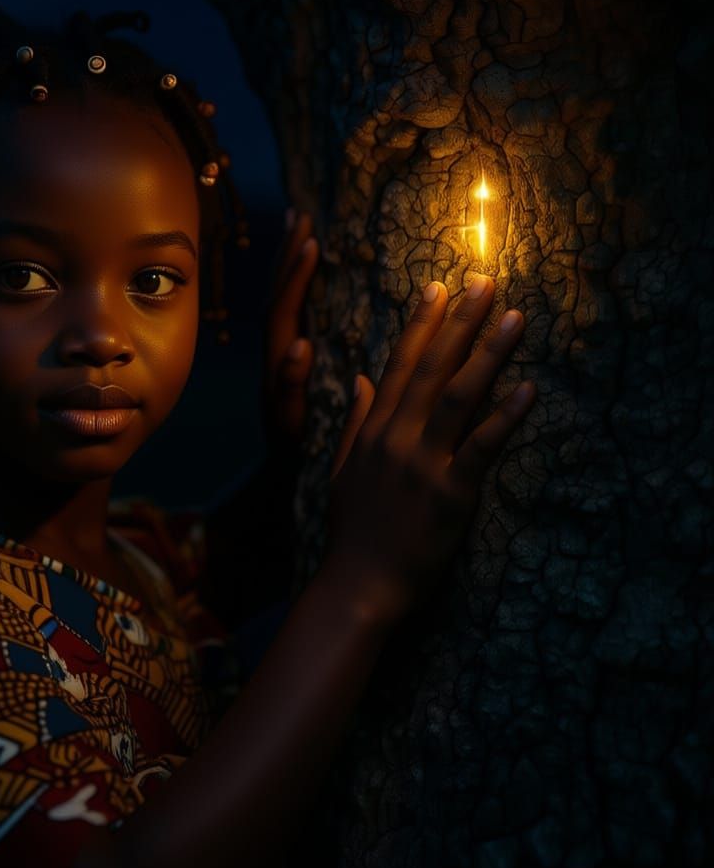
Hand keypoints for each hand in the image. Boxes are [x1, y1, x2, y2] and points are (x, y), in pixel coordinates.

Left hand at [261, 208, 320, 465]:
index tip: (311, 243)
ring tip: (300, 227)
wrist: (275, 479)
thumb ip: (291, 387)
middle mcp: (274, 355)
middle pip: (277, 295)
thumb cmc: (291, 456)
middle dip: (288, 256)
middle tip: (301, 216)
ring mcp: (279, 356)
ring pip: (281, 300)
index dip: (295, 278)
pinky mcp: (287, 361)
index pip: (283, 311)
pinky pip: (291, 312)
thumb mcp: (292, 425)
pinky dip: (296, 284)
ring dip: (289, 263)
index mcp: (276, 364)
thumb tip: (297, 345)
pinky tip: (308, 268)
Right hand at [326, 274, 535, 620]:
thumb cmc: (353, 530)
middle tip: (484, 282)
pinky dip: (504, 416)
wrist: (359, 584)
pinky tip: (527, 388)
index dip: (420, 324)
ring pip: (457, 396)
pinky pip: (481, 446)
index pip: (398, 365)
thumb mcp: (341, 469)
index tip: (439, 289)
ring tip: (513, 317)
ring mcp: (422, 464)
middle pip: (430, 368)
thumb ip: (352, 421)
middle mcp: (395, 438)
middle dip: (459, 322)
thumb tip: (359, 378)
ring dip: (487, 353)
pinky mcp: (450, 493)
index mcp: (372, 431)